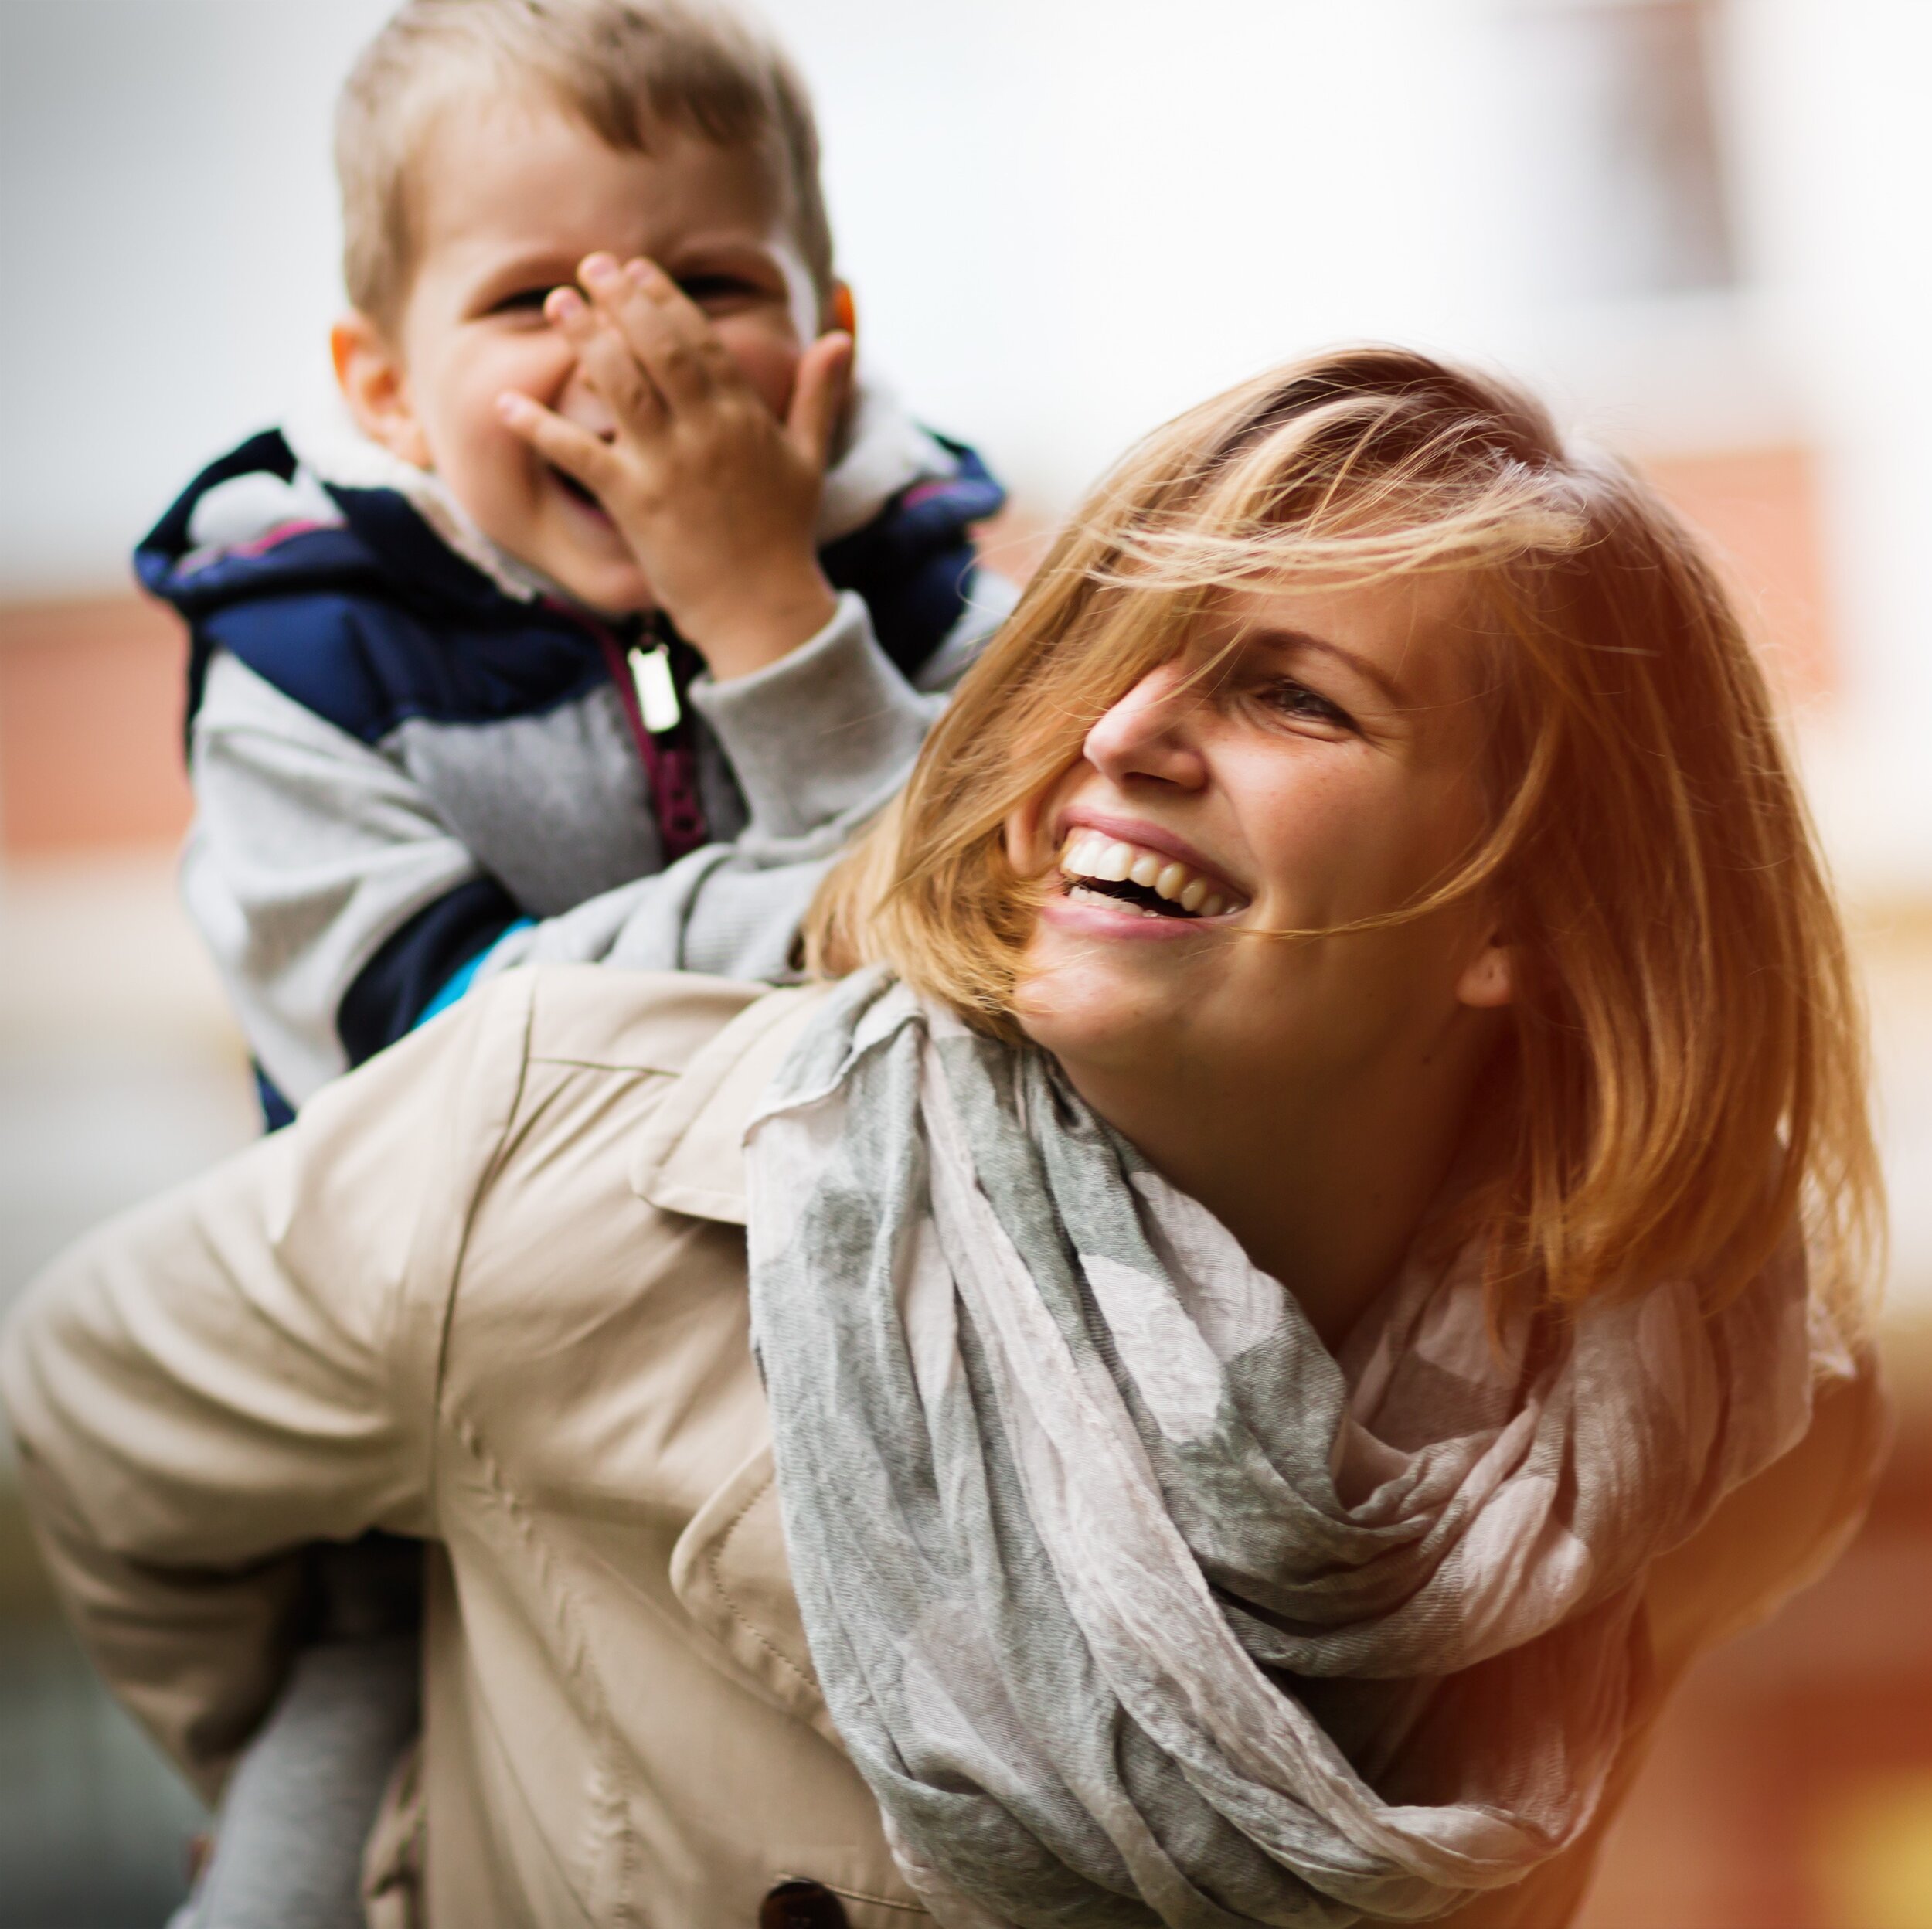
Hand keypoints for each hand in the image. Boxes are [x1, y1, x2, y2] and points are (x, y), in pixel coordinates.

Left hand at [497, 252, 852, 678]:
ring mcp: (668, 465)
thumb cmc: (785, 537)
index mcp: (745, 416)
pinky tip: (505, 402)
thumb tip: (840, 338)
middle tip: (590, 266)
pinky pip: (579, 455)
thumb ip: (819, 395)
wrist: (764, 611)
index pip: (700, 340)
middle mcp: (705, 432)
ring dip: (585, 340)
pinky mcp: (635, 503)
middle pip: (657, 349)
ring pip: (620, 386)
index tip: (636, 269)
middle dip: (621, 301)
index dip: (665, 300)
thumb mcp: (810, 459)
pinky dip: (540, 428)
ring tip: (558, 304)